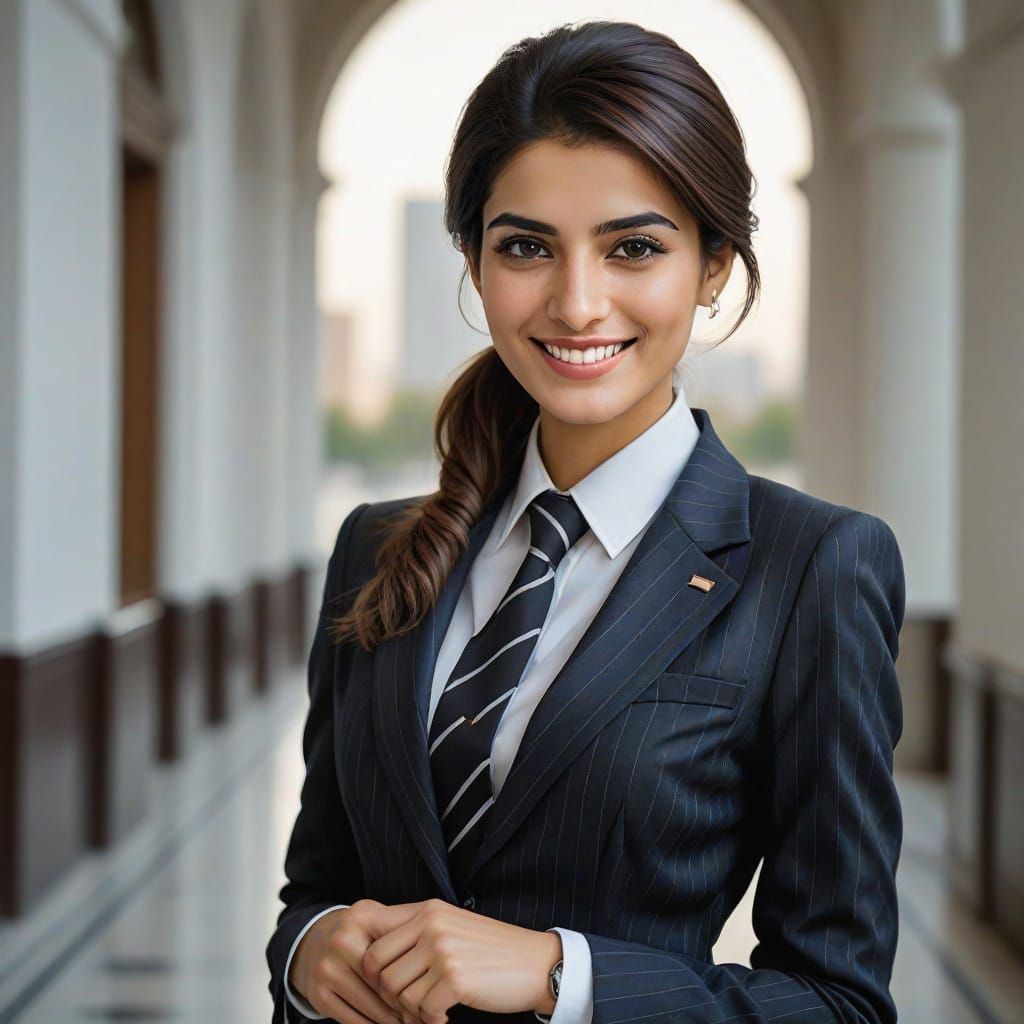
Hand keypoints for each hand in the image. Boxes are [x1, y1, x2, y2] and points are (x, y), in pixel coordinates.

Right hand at [288, 900, 424, 1021]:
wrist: (315, 943)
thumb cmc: (361, 934)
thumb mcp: (380, 921)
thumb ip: (406, 930)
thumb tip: (443, 960)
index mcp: (362, 917)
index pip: (396, 955)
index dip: (416, 976)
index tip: (434, 990)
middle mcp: (340, 940)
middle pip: (383, 984)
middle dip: (407, 1004)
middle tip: (425, 1016)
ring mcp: (326, 968)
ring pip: (370, 1007)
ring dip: (394, 1021)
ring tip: (412, 1022)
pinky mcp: (317, 994)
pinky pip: (352, 1020)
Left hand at [360, 898, 561, 1023]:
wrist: (535, 963)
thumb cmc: (489, 949)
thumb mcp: (450, 925)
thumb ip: (415, 931)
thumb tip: (371, 955)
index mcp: (426, 910)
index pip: (373, 938)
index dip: (370, 969)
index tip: (384, 986)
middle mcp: (431, 925)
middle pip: (378, 970)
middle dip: (387, 996)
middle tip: (407, 1005)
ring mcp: (442, 951)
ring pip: (398, 994)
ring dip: (411, 1011)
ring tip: (430, 1009)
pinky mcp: (455, 979)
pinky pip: (422, 1010)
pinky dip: (430, 1020)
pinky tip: (445, 1016)